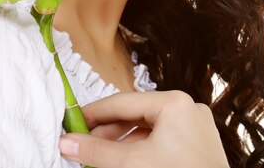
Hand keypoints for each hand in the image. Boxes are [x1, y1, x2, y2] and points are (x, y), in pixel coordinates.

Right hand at [59, 90, 228, 167]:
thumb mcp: (130, 164)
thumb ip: (96, 151)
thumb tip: (65, 142)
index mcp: (174, 103)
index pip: (122, 102)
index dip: (93, 112)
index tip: (73, 121)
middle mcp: (187, 109)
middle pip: (134, 116)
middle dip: (107, 132)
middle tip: (82, 143)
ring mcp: (195, 128)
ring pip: (146, 130)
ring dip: (121, 143)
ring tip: (98, 156)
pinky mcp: (198, 147)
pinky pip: (161, 141)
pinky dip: (139, 151)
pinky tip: (121, 162)